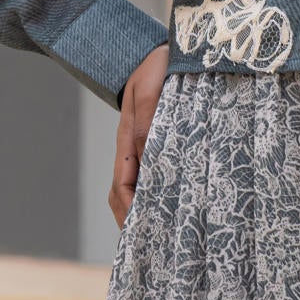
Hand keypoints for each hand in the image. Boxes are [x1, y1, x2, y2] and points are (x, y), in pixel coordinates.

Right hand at [109, 44, 169, 224]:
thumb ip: (146, 121)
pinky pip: (157, 175)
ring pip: (140, 188)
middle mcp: (134, 150)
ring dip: (147, 210)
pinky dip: (162, 194)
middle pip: (125, 194)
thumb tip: (146, 155)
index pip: (121, 186)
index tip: (139, 230)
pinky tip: (177, 206)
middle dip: (134, 220)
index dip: (128, 210)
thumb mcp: (151, 90)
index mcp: (126, 141)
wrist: (160, 53)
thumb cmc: (156, 68)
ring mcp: (146, 149)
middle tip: (150, 246)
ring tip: (163, 236)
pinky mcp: (162, 144)